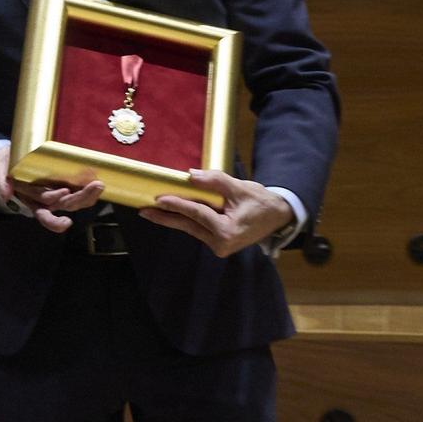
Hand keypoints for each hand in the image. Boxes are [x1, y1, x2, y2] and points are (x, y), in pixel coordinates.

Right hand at [0, 144, 102, 232]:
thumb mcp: (1, 167)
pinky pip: (78, 195)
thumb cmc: (7, 162)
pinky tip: (98, 185)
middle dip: (80, 198)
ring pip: (74, 203)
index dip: (53, 200)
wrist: (11, 157)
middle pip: (64, 205)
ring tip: (99, 185)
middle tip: (95, 186)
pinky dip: (89, 193)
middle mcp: (45, 202)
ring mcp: (56, 196)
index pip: (43, 211)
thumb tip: (6, 194)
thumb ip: (3, 180)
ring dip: (88, 197)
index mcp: (29, 200)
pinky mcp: (63, 187)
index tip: (62, 191)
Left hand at [139, 168, 292, 256]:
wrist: (278, 217)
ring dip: (172, 219)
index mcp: (228, 232)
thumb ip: (216, 181)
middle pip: (188, 225)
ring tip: (151, 211)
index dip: (177, 205)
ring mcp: (219, 246)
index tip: (159, 199)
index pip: (197, 214)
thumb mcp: (240, 188)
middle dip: (165, 217)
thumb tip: (191, 175)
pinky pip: (198, 229)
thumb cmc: (262, 202)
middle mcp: (221, 244)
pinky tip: (170, 213)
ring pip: (191, 228)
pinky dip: (185, 219)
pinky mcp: (218, 243)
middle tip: (143, 210)